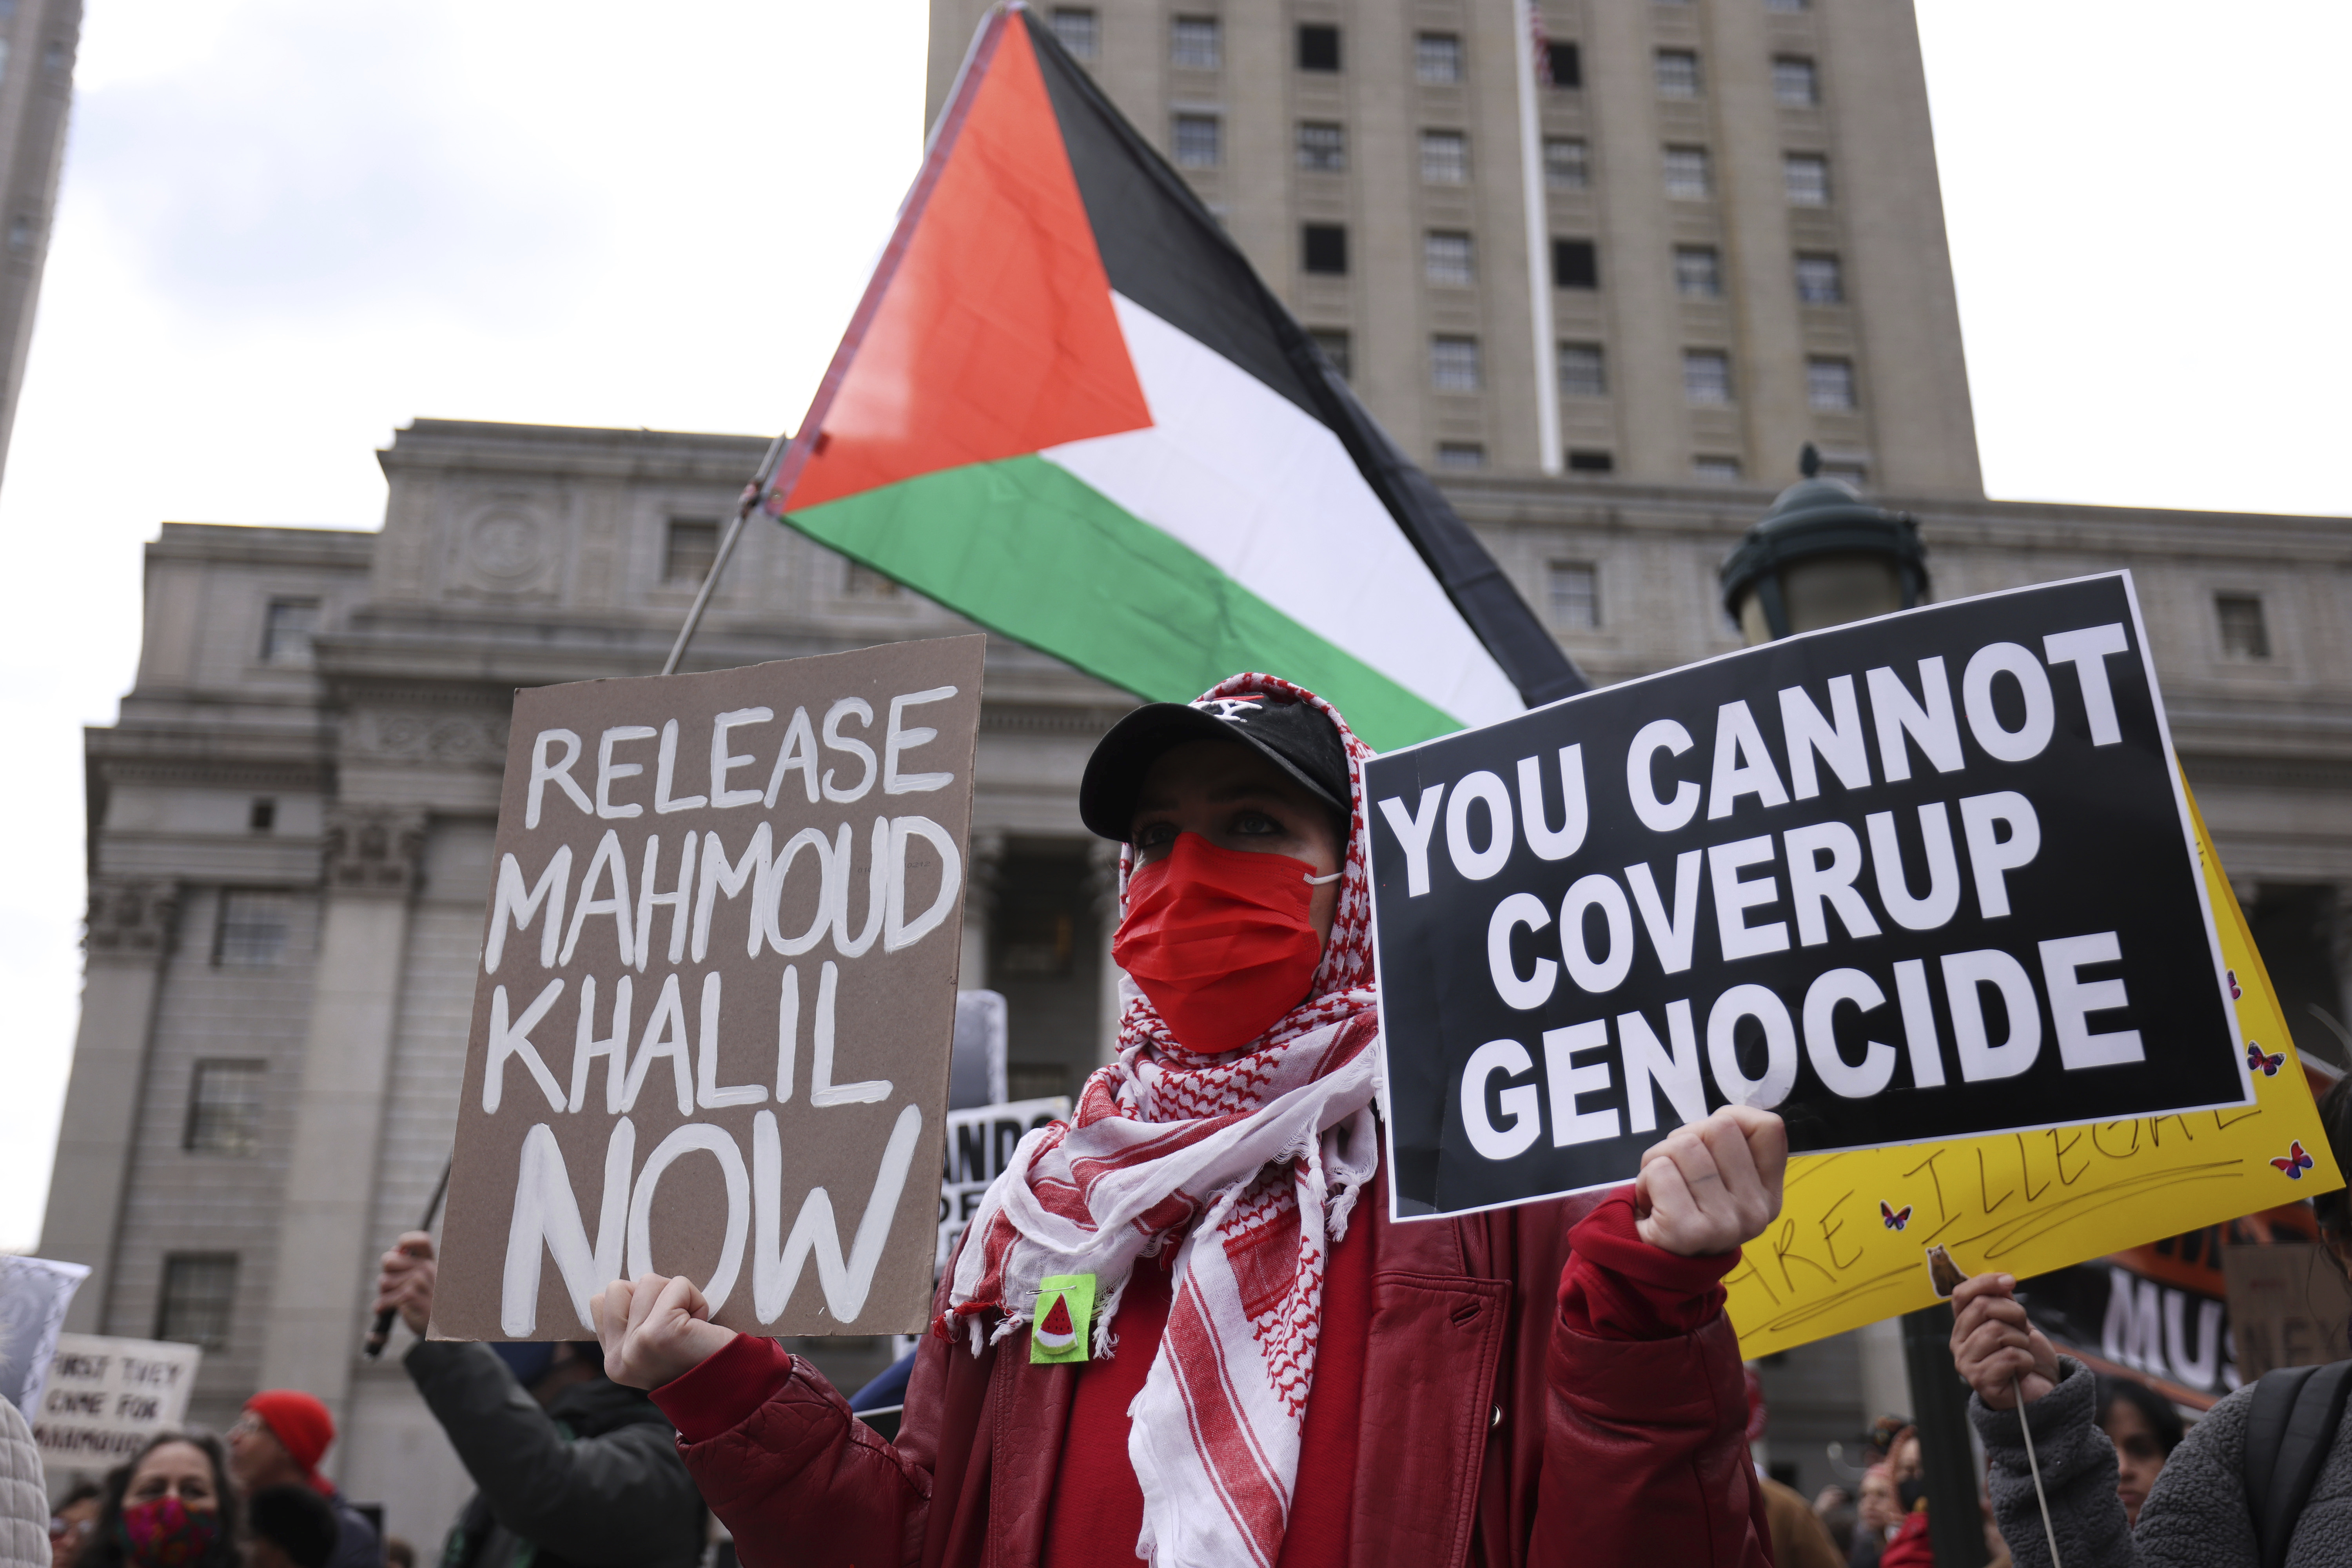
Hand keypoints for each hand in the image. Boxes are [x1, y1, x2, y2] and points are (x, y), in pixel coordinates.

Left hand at [373, 1231, 436, 1334]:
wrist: (444, 1330)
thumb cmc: (432, 1307)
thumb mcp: (427, 1282)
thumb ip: (411, 1265)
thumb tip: (395, 1249)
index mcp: (430, 1263)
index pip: (419, 1240)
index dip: (406, 1241)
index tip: (400, 1251)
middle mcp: (426, 1268)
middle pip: (388, 1260)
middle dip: (386, 1276)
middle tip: (395, 1287)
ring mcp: (418, 1281)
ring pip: (383, 1281)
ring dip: (384, 1295)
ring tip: (397, 1302)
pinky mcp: (409, 1296)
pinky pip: (383, 1300)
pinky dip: (382, 1308)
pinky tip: (390, 1310)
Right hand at [591, 1274, 736, 1389]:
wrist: (736, 1387)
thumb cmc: (701, 1359)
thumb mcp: (653, 1345)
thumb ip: (633, 1322)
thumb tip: (629, 1286)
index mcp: (612, 1362)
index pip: (600, 1301)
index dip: (637, 1302)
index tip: (662, 1327)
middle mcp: (617, 1358)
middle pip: (618, 1288)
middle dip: (654, 1295)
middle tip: (678, 1325)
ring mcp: (635, 1347)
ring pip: (647, 1282)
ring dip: (678, 1297)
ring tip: (691, 1328)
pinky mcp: (659, 1333)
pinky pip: (677, 1285)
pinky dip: (695, 1298)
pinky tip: (702, 1326)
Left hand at [1633, 1106, 1785, 1255]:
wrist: (1652, 1262)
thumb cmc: (1683, 1205)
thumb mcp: (1721, 1178)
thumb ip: (1731, 1146)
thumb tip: (1728, 1116)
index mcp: (1768, 1194)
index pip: (1769, 1127)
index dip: (1731, 1119)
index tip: (1710, 1144)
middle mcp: (1755, 1212)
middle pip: (1720, 1127)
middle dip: (1685, 1138)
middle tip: (1678, 1171)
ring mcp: (1725, 1225)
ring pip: (1684, 1145)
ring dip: (1659, 1159)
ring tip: (1663, 1188)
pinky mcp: (1687, 1232)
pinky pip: (1659, 1170)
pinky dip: (1645, 1179)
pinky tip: (1652, 1204)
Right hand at [1951, 1272, 2058, 1408]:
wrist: (2042, 1392)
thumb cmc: (2027, 1358)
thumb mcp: (2018, 1323)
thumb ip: (2004, 1302)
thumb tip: (2003, 1280)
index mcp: (1964, 1326)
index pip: (1961, 1294)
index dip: (1985, 1282)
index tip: (2010, 1280)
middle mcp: (1959, 1343)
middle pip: (1981, 1307)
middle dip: (2013, 1312)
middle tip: (2023, 1328)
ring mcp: (1966, 1363)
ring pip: (1996, 1331)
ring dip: (2021, 1340)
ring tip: (2022, 1353)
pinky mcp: (1981, 1381)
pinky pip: (2009, 1356)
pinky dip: (2025, 1361)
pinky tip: (2022, 1371)